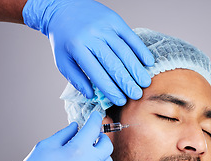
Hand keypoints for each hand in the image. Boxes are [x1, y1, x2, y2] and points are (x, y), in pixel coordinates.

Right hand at [0, 112, 111, 160]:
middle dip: (101, 137)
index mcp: (77, 150)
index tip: (95, 116)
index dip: (95, 119)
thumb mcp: (46, 145)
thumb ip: (65, 133)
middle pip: (107, 145)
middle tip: (93, 136)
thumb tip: (76, 126)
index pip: (94, 128)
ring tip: (90, 153)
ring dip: (101, 154)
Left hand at [23, 0, 153, 103]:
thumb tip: (92, 95)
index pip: (97, 74)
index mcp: (77, 48)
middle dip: (126, 82)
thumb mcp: (62, 59)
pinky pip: (130, 37)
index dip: (110, 89)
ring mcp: (104, 27)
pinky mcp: (114, 20)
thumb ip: (76, 78)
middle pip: (113, 63)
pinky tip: (148, 62)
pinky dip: (140, 50)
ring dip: (136, 69)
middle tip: (136, 95)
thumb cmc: (64, 38)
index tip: (121, 101)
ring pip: (124, 51)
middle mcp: (92, 36)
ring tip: (144, 82)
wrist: (63, 7)